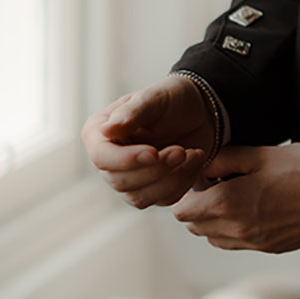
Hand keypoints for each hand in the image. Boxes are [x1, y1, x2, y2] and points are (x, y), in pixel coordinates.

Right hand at [82, 75, 215, 208]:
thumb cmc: (172, 98)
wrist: (199, 111)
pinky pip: (163, 200)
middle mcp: (109, 160)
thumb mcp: (154, 98)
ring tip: (192, 154)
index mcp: (99, 133)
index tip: (153, 153)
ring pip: (140, 198)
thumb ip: (132, 112)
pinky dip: (183, 182)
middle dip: (155, 169)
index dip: (126, 160)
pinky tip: (195, 160)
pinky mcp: (151, 190)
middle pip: (121, 182)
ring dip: (171, 179)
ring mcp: (129, 178)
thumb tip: (106, 130)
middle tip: (181, 151)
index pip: (101, 157)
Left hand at [174, 142, 299, 251]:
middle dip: (197, 206)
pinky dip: (232, 230)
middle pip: (194, 227)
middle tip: (217, 183)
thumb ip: (226, 159)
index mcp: (229, 204)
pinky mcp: (268, 249)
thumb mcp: (262, 154)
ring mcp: (253, 244)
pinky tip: (252, 208)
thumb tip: (204, 165)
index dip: (187, 192)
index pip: (183, 211)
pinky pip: (236, 244)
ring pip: (213, 238)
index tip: (202, 177)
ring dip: (213, 220)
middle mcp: (236, 230)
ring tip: (235, 196)